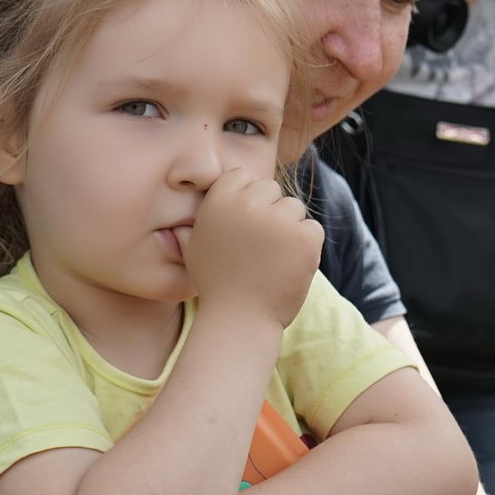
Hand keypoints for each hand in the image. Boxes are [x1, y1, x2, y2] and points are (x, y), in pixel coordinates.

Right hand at [182, 166, 322, 327]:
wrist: (239, 318)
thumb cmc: (215, 284)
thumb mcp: (194, 248)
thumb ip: (194, 222)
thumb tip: (182, 212)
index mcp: (220, 200)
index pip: (242, 176)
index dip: (246, 198)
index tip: (243, 223)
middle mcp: (248, 204)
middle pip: (271, 189)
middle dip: (269, 211)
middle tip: (258, 245)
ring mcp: (279, 220)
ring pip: (294, 207)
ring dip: (288, 227)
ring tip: (272, 257)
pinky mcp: (304, 238)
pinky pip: (312, 228)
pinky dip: (306, 244)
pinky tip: (288, 264)